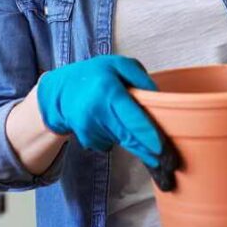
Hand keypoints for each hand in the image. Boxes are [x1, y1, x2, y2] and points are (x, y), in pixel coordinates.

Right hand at [36, 54, 179, 190]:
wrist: (60, 91)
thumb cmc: (95, 74)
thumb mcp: (119, 64)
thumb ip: (140, 77)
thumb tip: (158, 97)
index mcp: (108, 91)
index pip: (131, 116)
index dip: (146, 134)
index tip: (160, 148)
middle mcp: (97, 112)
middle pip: (129, 136)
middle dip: (147, 150)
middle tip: (166, 162)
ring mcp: (90, 128)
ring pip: (122, 141)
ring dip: (133, 142)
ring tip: (135, 133)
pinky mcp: (87, 139)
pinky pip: (111, 144)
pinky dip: (116, 138)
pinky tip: (110, 124)